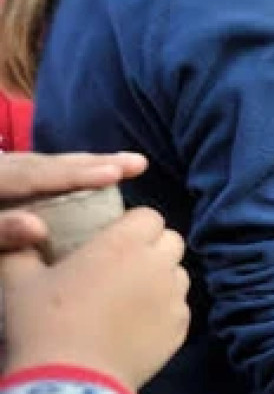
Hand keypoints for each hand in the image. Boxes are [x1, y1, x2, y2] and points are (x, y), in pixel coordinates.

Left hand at [0, 152, 146, 251]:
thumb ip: (1, 230)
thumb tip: (37, 228)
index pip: (39, 175)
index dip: (77, 174)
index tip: (115, 174)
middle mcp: (4, 169)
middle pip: (52, 163)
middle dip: (96, 163)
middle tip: (140, 163)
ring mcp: (5, 170)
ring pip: (50, 164)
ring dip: (90, 164)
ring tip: (126, 166)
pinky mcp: (7, 179)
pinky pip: (44, 170)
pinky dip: (72, 171)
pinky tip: (92, 175)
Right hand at [1, 207, 189, 389]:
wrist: (72, 380)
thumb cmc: (43, 323)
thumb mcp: (19, 279)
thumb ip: (24, 249)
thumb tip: (27, 237)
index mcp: (123, 243)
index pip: (150, 216)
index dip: (134, 224)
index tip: (115, 237)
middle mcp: (157, 265)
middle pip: (172, 241)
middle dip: (153, 246)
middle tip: (125, 263)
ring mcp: (174, 299)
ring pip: (180, 274)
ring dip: (162, 277)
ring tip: (132, 294)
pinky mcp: (180, 330)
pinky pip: (180, 308)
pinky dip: (165, 310)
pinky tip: (138, 324)